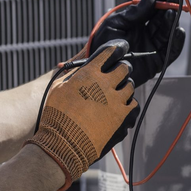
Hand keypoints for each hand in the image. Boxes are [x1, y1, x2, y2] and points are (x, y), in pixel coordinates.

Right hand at [26, 40, 138, 190]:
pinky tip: (120, 105)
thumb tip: (82, 68)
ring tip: (118, 91)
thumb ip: (73, 74)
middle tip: (118, 72)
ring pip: (130, 85)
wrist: (65, 141)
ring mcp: (115, 99)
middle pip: (124, 68)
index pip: (108, 53)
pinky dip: (127, 103)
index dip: (115, 49)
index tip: (118, 49)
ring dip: (124, 86)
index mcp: (89, 73)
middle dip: (122, 68)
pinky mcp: (121, 115)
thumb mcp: (59, 87)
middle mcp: (105, 83)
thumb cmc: (57, 114)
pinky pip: (132, 103)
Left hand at [90, 0, 185, 86]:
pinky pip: (171, 51)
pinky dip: (177, 42)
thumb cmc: (103, 45)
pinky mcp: (157, 62)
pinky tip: (178, 31)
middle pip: (162, 18)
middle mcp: (146, 33)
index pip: (152, 7)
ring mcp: (152, 47)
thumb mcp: (115, 23)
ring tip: (172, 12)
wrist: (99, 69)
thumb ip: (134, 13)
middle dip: (170, 6)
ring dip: (172, 21)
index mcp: (136, 22)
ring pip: (167, 32)